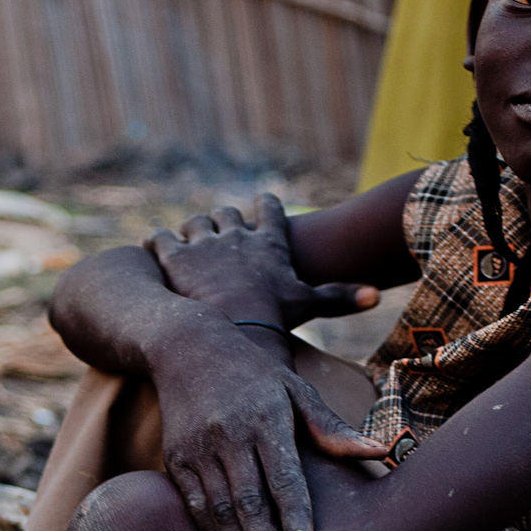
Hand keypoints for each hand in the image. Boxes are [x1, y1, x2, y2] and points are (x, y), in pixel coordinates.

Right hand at [145, 314, 384, 530]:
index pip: (281, 475)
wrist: (185, 347)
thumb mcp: (294, 389)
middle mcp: (228, 437)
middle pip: (246, 504)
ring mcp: (197, 451)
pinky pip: (196, 508)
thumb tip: (380, 451)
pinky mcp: (175, 461)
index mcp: (264, 419)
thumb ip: (330, 427)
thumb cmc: (254, 373)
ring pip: (218, 513)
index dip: (294, 515)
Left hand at [149, 193, 376, 329]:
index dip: (263, 205)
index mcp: (269, 241)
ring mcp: (204, 243)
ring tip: (186, 244)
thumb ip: (340, 297)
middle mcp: (236, 235)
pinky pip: (161, 238)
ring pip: (195, 223)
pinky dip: (157, 241)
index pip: (268, 208)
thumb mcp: (310, 304)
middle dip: (222, 221)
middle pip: (227, 214)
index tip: (260, 204)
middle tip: (217, 234)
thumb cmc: (277, 317)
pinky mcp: (175, 256)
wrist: (238, 326)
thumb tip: (376, 297)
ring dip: (191, 231)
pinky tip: (154, 247)